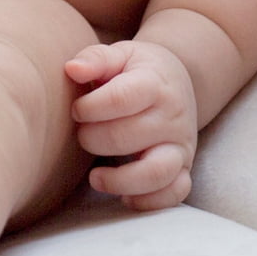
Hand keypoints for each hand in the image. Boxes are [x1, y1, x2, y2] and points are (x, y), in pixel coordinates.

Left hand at [65, 40, 197, 210]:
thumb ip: (95, 58)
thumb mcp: (119, 53)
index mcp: (154, 83)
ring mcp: (181, 145)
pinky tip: (123, 197)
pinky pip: (174, 193)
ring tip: (95, 178)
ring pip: (157, 172)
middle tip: (82, 135)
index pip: (121, 98)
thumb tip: (72, 69)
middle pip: (129, 136)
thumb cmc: (137, 68)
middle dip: (94, 139)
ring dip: (120, 181)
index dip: (90, 108)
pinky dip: (149, 201)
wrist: (177, 81)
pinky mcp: (184, 167)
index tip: (76, 111)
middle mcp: (172, 116)